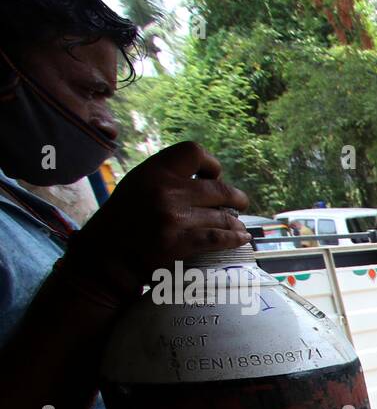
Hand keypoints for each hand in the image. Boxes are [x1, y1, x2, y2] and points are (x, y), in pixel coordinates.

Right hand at [63, 141, 250, 297]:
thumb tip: (208, 179)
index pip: (193, 152)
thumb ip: (168, 179)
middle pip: (217, 189)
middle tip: (241, 202)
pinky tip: (241, 238)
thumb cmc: (123, 220)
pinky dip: (234, 238)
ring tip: (238, 225)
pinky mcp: (180, 243)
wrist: (104, 256)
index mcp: (153, 171)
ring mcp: (173, 218)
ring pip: (221, 216)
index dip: (211, 164)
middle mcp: (165, 190)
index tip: (215, 176)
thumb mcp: (139, 186)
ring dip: (234, 222)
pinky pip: (218, 238)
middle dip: (235, 197)